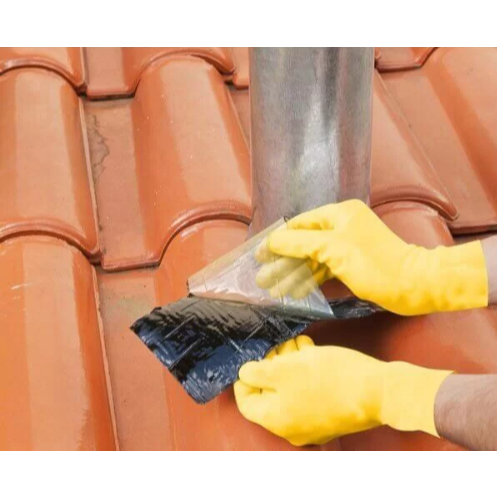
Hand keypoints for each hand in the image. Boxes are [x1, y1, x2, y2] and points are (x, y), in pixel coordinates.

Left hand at [235, 337, 451, 445]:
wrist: (378, 390)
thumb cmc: (326, 378)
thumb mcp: (284, 369)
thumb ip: (257, 373)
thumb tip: (245, 375)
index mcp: (276, 420)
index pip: (246, 403)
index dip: (244, 378)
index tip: (252, 357)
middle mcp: (293, 427)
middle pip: (271, 393)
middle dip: (273, 364)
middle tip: (282, 344)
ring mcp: (314, 423)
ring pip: (291, 389)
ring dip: (290, 364)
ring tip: (299, 343)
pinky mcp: (331, 412)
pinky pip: (309, 391)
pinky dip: (306, 372)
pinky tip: (311, 351)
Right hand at [265, 199, 487, 314]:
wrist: (413, 286)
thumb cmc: (375, 264)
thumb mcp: (333, 249)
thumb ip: (299, 243)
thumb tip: (272, 240)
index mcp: (339, 213)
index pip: (299, 224)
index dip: (277, 240)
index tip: (259, 256)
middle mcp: (343, 225)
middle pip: (304, 242)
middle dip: (283, 261)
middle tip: (263, 279)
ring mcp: (347, 245)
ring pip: (313, 257)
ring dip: (294, 273)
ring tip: (274, 289)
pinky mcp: (352, 263)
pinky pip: (324, 268)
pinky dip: (310, 279)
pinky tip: (295, 291)